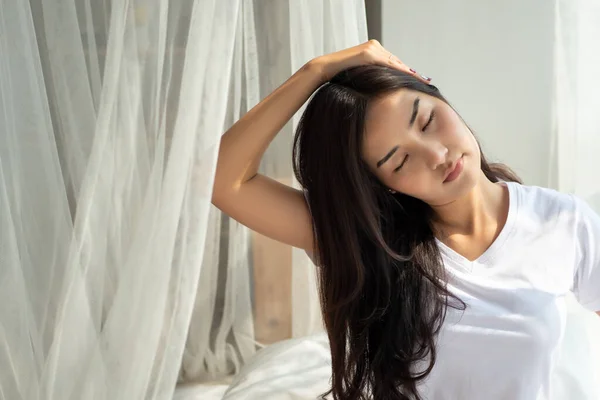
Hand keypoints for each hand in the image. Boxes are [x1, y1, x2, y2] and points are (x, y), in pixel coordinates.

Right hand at [309, 39, 430, 83]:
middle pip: (397, 62)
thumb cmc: (338, 77)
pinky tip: (410, 77)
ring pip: (395, 63)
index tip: (420, 80)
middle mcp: (374, 46)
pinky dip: (399, 71)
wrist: (323, 70)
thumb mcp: (359, 77)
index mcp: (372, 51)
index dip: (407, 72)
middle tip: (427, 81)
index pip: (394, 63)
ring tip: (422, 81)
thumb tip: (384, 90)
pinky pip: (387, 63)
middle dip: (412, 73)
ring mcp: (371, 48)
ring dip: (409, 73)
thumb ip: (372, 78)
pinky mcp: (367, 53)